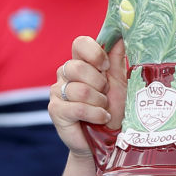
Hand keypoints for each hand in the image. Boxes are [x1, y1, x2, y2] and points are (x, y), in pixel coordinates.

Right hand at [48, 36, 125, 159]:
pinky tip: (100, 118)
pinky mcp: (55, 110)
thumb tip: (120, 36)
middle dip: (99, 83)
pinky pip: (77, 107)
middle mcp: (66, 74)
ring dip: (99, 102)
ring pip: (79, 89)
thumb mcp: (119, 83)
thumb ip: (117, 60)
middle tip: (104, 94)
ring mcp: (58, 92)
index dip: (94, 53)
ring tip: (103, 109)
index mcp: (81, 63)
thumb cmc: (113, 109)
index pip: (80, 43)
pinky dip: (95, 114)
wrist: (107, 140)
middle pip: (77, 67)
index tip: (105, 67)